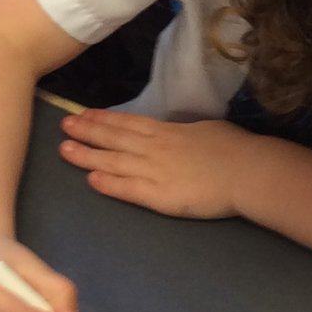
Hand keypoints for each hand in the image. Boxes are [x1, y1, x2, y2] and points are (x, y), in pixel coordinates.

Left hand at [58, 110, 253, 217]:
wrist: (248, 170)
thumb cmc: (234, 148)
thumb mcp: (204, 129)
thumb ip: (183, 132)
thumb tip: (176, 132)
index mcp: (166, 130)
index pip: (127, 122)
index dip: (103, 119)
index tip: (83, 115)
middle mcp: (154, 148)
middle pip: (113, 138)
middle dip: (87, 132)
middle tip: (64, 126)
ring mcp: (155, 171)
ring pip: (113, 161)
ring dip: (88, 156)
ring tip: (66, 150)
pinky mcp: (160, 196)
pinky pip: (128, 189)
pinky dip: (108, 184)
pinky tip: (91, 180)